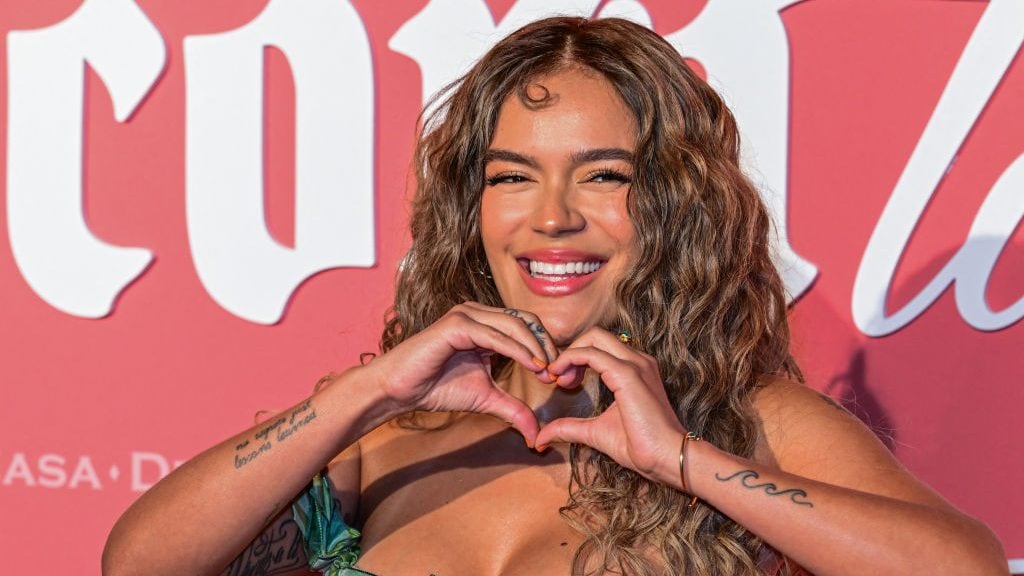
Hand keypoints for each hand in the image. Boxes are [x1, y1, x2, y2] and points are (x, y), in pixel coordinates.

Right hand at [364, 302, 555, 445]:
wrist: (401, 390)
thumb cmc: (437, 388)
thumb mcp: (486, 398)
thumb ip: (513, 409)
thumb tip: (535, 434)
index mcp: (485, 323)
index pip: (526, 326)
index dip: (545, 347)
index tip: (557, 375)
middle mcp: (477, 313)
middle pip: (525, 320)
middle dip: (545, 345)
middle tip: (557, 372)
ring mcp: (466, 315)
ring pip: (513, 324)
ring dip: (535, 347)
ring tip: (547, 369)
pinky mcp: (456, 324)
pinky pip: (494, 335)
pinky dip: (516, 350)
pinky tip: (531, 365)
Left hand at [535, 327, 686, 487]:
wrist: (665, 457)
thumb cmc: (639, 445)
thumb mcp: (595, 432)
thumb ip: (569, 428)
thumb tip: (540, 439)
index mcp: (634, 368)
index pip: (599, 346)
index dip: (575, 357)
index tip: (562, 380)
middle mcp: (637, 360)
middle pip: (595, 335)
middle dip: (570, 350)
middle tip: (558, 378)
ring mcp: (635, 364)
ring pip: (593, 337)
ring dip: (569, 353)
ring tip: (559, 378)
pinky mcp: (628, 374)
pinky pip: (591, 353)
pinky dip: (571, 359)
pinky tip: (561, 377)